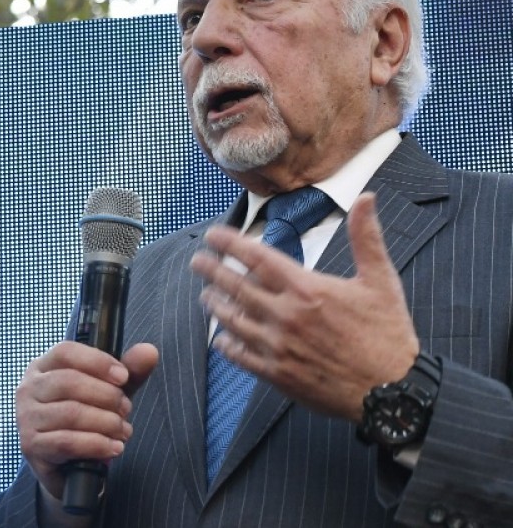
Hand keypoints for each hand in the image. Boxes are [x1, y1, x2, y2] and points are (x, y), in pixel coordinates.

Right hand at [16, 340, 159, 500]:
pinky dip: (97, 444)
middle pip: (69, 382)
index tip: (123, 377)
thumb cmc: (84, 421)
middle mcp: (28, 389)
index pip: (65, 352)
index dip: (97, 361)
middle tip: (126, 409)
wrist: (66, 466)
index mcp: (42, 367)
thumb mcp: (107, 393)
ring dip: (106, 422)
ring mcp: (26, 417)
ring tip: (123, 430)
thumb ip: (129, 373)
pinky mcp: (31, 445)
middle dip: (107, 396)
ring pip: (71, 413)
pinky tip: (113, 447)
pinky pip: (68, 442)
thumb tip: (149, 351)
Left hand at [189, 192, 417, 421]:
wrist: (393, 393)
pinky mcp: (277, 374)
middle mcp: (285, 315)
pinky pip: (240, 355)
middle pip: (235, 286)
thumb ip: (366, 237)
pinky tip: (222, 338)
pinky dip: (227, 344)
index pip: (255, 257)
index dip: (229, 243)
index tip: (212, 235)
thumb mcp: (381, 281)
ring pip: (232, 320)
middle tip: (197, 262)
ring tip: (206, 295)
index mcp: (306, 289)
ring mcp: (278, 346)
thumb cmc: (389, 336)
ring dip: (215, 305)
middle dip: (211, 270)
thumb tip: (366, 197)